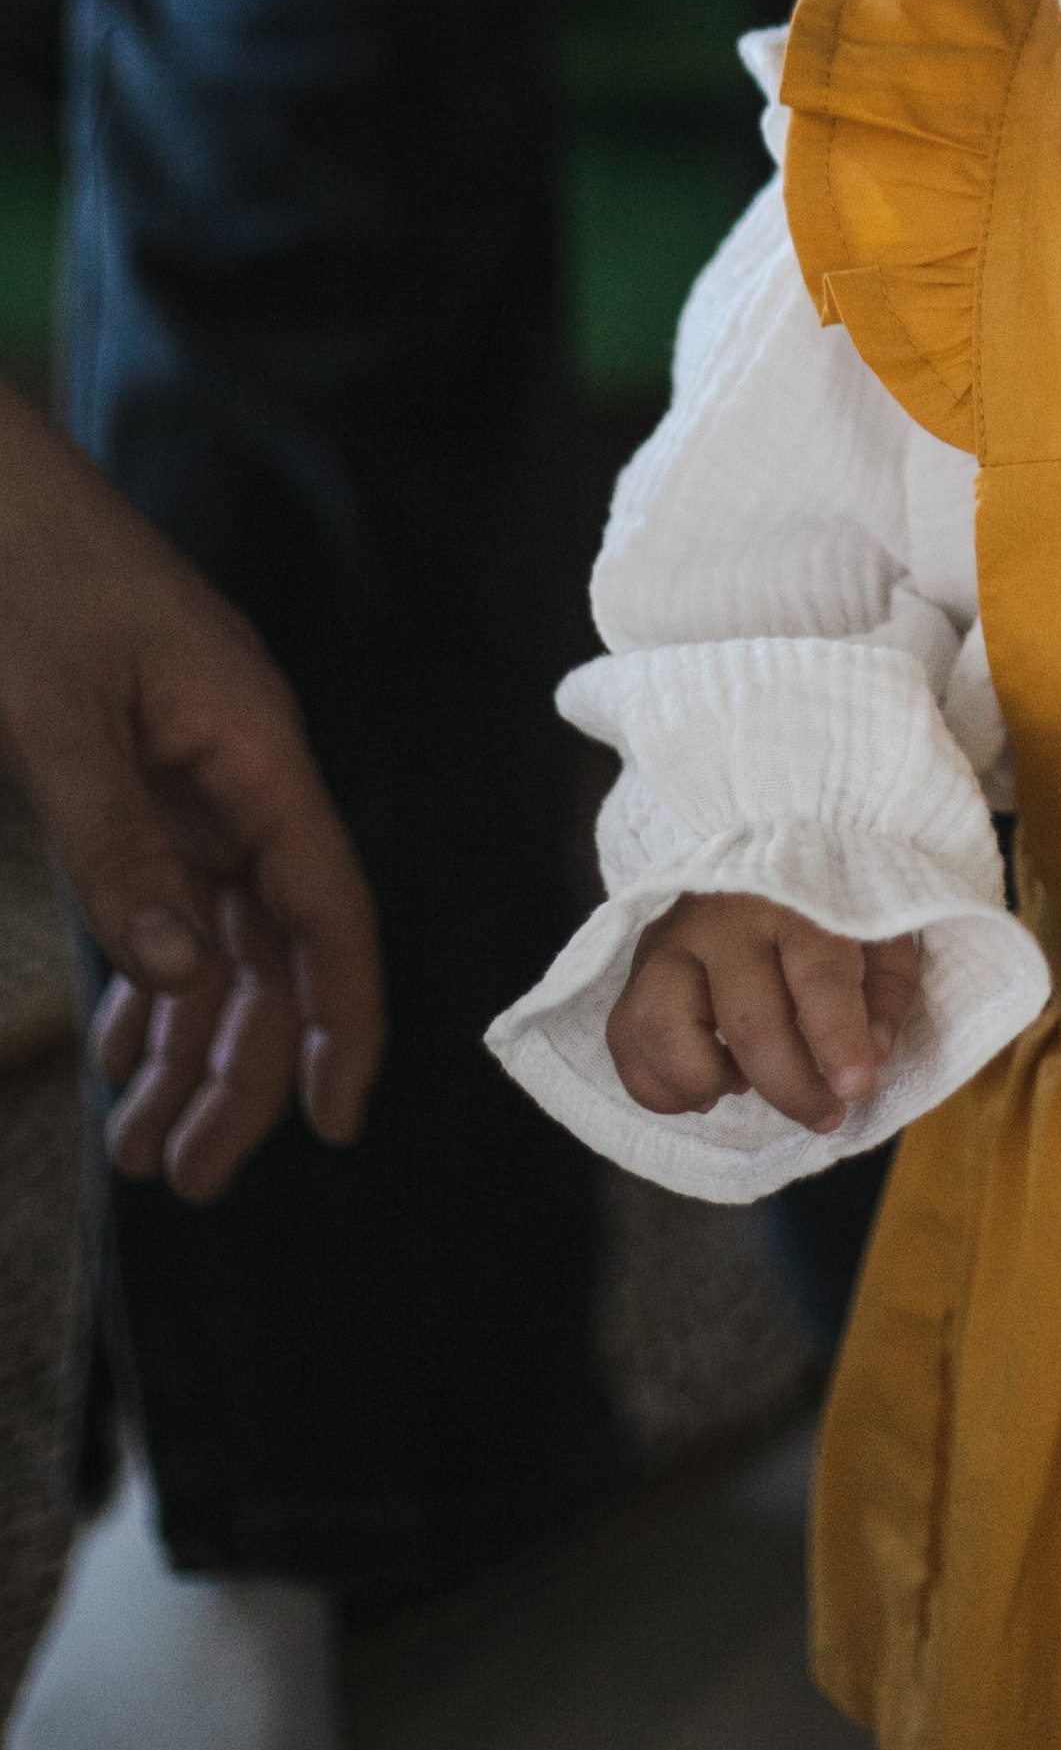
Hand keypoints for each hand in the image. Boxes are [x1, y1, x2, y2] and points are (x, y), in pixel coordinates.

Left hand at [0, 383, 383, 1198]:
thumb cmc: (18, 570)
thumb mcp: (54, 711)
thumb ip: (116, 842)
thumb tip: (182, 977)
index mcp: (251, 741)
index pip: (324, 905)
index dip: (340, 1020)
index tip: (332, 1126)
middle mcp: (237, 763)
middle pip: (272, 940)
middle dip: (240, 1065)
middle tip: (179, 1178)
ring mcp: (188, 765)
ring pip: (217, 929)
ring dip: (188, 1039)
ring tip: (138, 1144)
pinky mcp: (136, 764)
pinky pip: (166, 891)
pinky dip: (148, 975)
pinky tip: (123, 1044)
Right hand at [608, 890, 922, 1130]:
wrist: (753, 856)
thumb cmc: (825, 906)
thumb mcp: (879, 931)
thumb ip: (886, 990)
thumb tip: (873, 1055)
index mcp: (797, 900)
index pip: (817, 976)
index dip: (838, 1040)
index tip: (857, 1088)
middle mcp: (724, 919)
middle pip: (750, 1021)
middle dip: (792, 1087)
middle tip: (826, 1114)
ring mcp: (669, 944)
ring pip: (666, 1029)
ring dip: (710, 1080)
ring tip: (747, 1084)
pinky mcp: (635, 970)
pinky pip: (626, 1042)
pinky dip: (662, 1084)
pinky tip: (708, 1085)